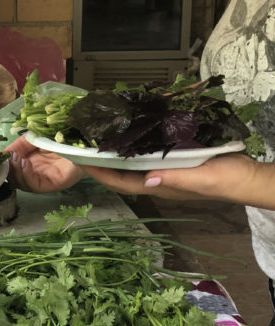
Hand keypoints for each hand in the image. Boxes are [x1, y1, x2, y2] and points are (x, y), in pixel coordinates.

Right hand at [3, 135, 84, 192]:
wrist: (82, 133)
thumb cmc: (61, 134)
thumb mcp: (34, 137)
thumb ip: (18, 147)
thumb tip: (0, 156)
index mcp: (33, 163)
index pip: (13, 170)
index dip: (3, 166)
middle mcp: (39, 174)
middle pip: (17, 180)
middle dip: (9, 171)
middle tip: (7, 159)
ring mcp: (48, 180)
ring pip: (24, 185)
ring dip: (16, 173)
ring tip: (16, 160)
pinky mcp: (56, 183)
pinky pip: (36, 186)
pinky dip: (27, 176)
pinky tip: (25, 164)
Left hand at [81, 153, 274, 209]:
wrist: (248, 176)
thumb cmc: (225, 180)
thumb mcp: (201, 179)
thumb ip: (175, 179)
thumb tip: (147, 180)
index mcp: (160, 186)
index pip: (122, 183)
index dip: (101, 174)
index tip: (82, 162)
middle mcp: (157, 180)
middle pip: (122, 174)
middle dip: (102, 164)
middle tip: (84, 146)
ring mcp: (165, 171)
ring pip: (132, 165)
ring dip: (115, 155)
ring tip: (98, 139)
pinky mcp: (175, 161)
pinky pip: (148, 155)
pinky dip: (135, 147)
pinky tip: (128, 135)